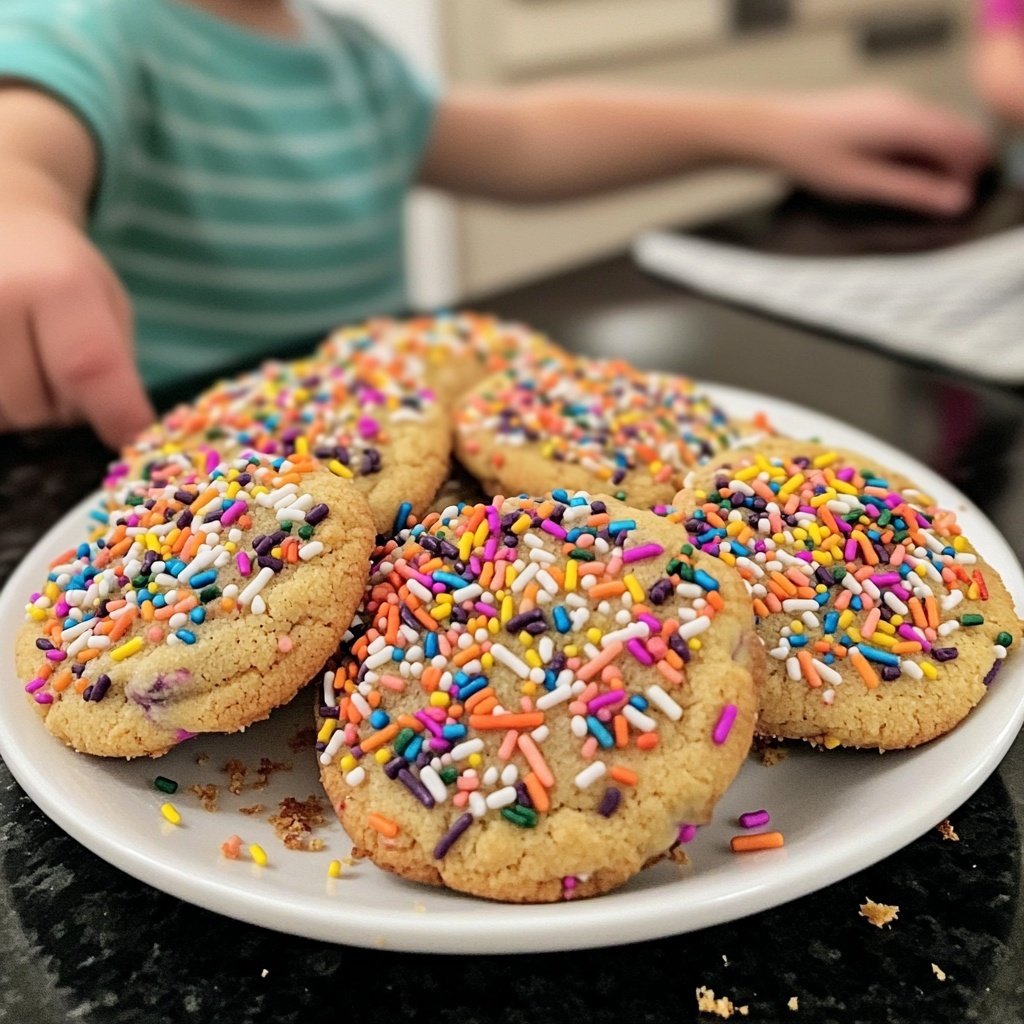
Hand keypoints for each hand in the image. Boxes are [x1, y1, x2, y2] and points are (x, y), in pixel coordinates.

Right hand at [0, 204, 153, 446]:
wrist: (2, 224)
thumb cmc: (63, 272)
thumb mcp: (109, 306)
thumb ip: (117, 370)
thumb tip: (126, 434)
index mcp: (56, 285)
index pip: (87, 368)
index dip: (113, 414)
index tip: (129, 437)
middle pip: (37, 408)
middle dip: (61, 411)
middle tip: (59, 372)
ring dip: (21, 411)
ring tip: (24, 363)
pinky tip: (6, 369)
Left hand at [760, 87, 991, 215]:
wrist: (770, 131)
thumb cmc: (808, 157)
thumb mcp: (862, 184)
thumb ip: (911, 192)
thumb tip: (955, 202)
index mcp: (906, 121)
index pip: (964, 144)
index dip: (966, 176)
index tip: (952, 205)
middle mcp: (904, 104)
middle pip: (954, 134)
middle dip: (952, 169)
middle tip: (932, 202)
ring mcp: (890, 101)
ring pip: (934, 131)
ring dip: (933, 160)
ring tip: (907, 192)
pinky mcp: (876, 107)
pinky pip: (912, 127)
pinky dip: (914, 151)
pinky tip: (890, 173)